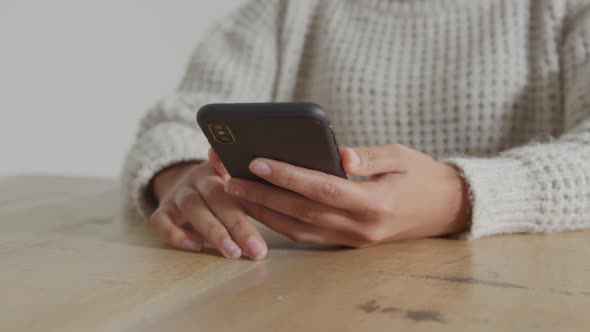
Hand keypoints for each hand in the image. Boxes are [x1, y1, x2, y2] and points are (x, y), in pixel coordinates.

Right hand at [149, 149, 267, 259]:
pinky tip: (197, 247)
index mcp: (220, 169)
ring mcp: (178, 194)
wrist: (180, 184)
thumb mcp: (236, 184)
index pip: (234, 176)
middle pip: (217, 197)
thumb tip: (282, 197)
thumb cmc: (220, 191)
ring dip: (214, 232)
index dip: (245, 185)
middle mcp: (198, 179)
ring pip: (193, 208)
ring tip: (234, 253)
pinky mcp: (162, 211)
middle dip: (238, 225)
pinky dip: (178, 235)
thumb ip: (254, 190)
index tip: (262, 194)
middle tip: (257, 249)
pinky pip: (162, 222)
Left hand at [220, 144, 469, 246]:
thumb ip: (369, 156)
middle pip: (303, 212)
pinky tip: (264, 210)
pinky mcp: (350, 241)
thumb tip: (339, 154)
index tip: (258, 162)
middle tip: (231, 181)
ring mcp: (354, 238)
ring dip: (266, 214)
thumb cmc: (424, 176)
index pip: (322, 188)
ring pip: (301, 229)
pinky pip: (310, 235)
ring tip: (238, 196)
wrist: (446, 209)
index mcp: (375, 203)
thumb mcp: (402, 156)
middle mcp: (361, 227)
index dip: (288, 176)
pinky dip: (283, 224)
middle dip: (264, 197)